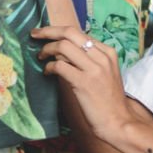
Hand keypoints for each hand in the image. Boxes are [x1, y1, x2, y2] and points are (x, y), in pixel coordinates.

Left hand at [33, 25, 138, 143]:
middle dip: (48, 31)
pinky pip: (60, 65)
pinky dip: (49, 67)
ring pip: (63, 46)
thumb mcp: (105, 73)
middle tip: (35, 35)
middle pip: (70, 33)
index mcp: (108, 52)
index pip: (79, 32)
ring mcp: (94, 69)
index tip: (45, 33)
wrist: (118, 121)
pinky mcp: (83, 82)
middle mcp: (102, 56)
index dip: (58, 31)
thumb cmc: (108, 100)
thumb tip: (64, 49)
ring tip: (41, 57)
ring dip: (47, 49)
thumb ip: (90, 59)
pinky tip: (47, 72)